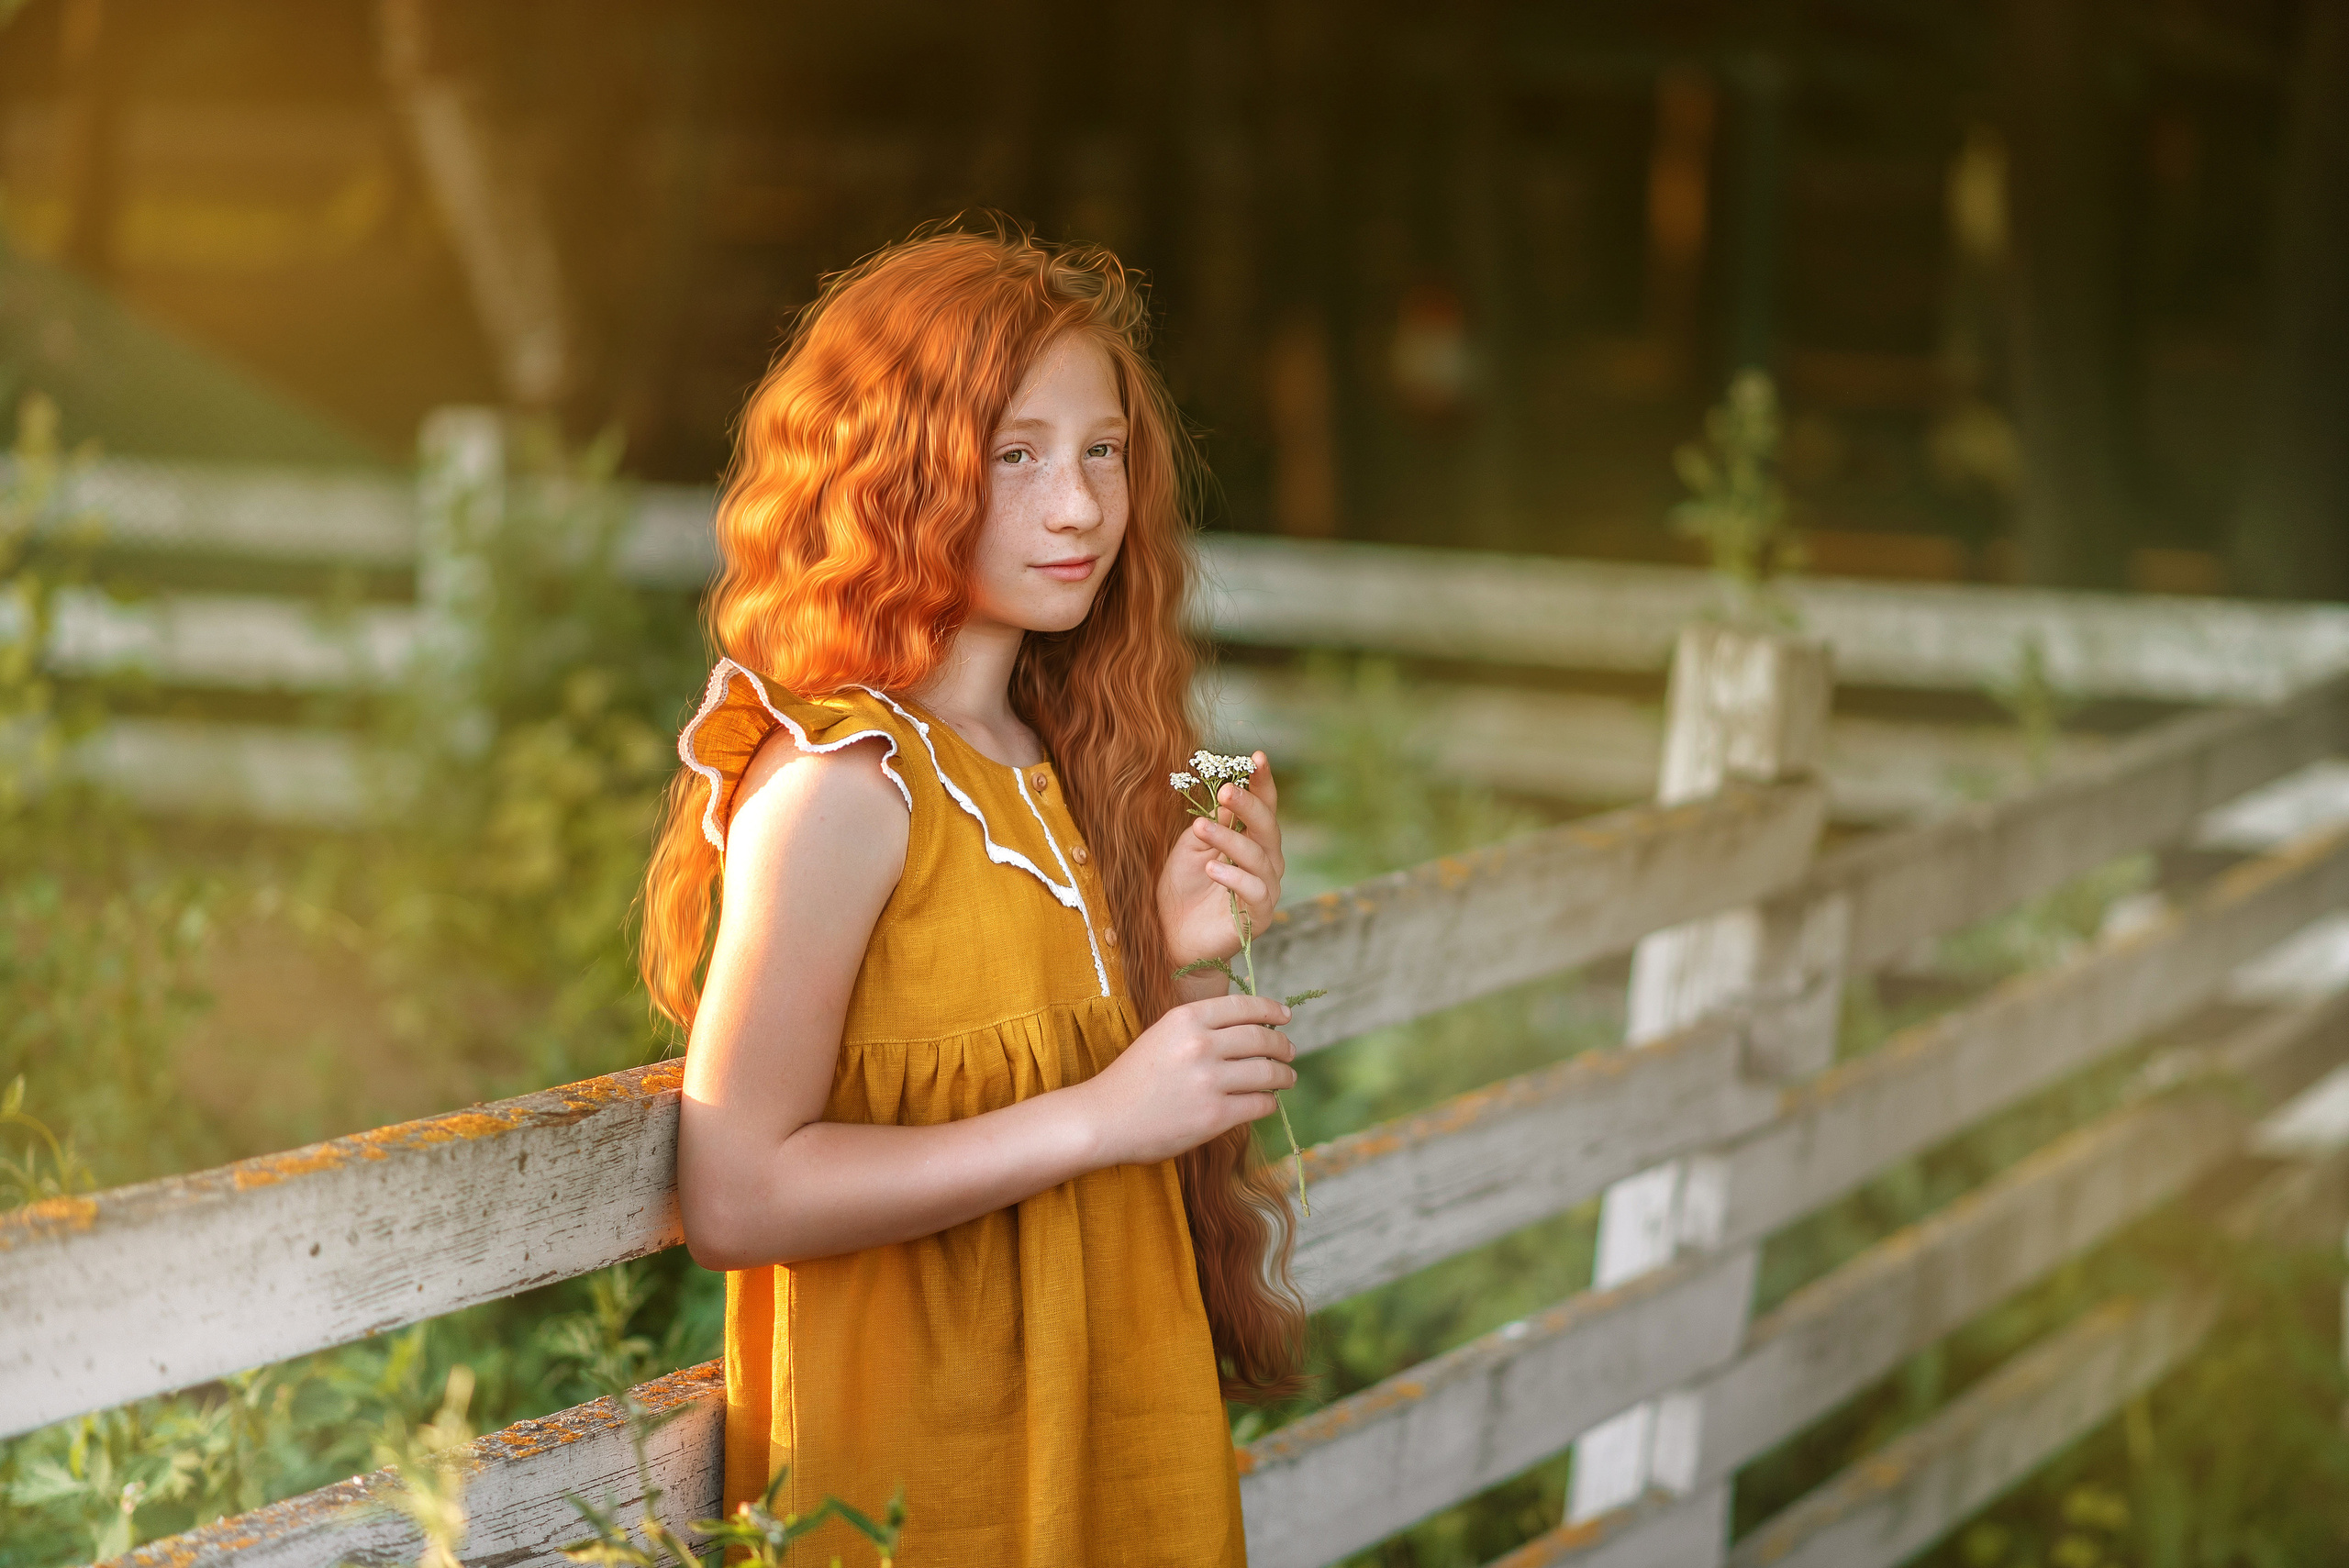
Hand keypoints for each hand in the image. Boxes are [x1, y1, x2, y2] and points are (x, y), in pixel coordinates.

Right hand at [1079, 992, 1296, 1164]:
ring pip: (1267, 1072)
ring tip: (1287, 1078)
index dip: (1271, 1010)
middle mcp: (1200, 1044)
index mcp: (1185, 1018)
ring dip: (1283, 1075)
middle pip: (1261, 1038)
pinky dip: (1269, 1102)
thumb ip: (1199, 1029)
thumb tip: (1248, 1027)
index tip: (1285, 1016)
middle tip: (1289, 1051)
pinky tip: (1267, 1102)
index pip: (1243, 1006)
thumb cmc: (1131, 1079)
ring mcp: (1209, 1080)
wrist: (1103, 1119)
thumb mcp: (1162, 1036)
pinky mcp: (1215, 1115)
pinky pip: (1260, 1103)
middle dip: (1282, 1045)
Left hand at [1159, 752, 1286, 974]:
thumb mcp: (1191, 846)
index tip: (1257, 757)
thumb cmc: (1181, 888)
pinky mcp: (1259, 917)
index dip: (1262, 782)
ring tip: (1201, 828)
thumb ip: (1212, 821)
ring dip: (1230, 839)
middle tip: (1227, 790)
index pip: (1263, 806)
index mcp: (1250, 840)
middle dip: (1249, 805)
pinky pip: (1255, 891)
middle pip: (1267, 827)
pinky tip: (1213, 868)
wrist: (1170, 937)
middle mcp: (1265, 862)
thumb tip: (1228, 792)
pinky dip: (1235, 877)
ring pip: (1259, 857)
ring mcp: (1265, 889)